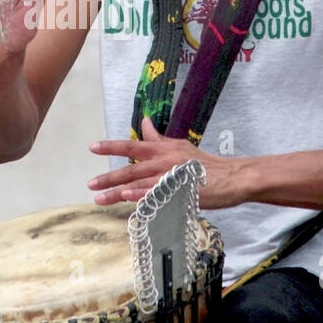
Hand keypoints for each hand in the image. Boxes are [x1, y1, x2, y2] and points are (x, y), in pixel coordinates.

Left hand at [87, 116, 249, 209]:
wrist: (232, 177)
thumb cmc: (205, 163)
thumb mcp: (179, 146)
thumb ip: (158, 138)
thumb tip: (143, 123)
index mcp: (163, 149)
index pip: (132, 145)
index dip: (111, 146)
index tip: (92, 147)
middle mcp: (163, 161)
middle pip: (131, 168)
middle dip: (108, 177)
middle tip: (90, 183)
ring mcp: (170, 177)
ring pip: (138, 184)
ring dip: (117, 192)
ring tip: (99, 198)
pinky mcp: (179, 193)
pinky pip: (156, 195)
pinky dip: (141, 196)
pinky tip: (129, 199)